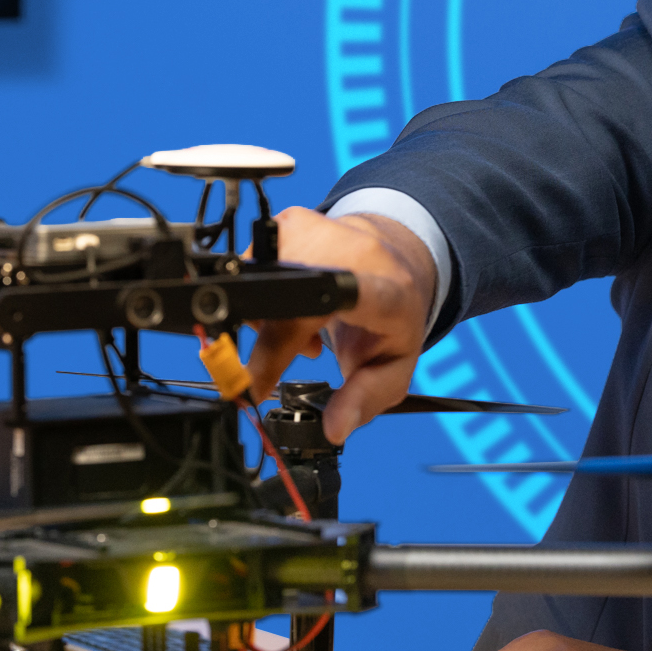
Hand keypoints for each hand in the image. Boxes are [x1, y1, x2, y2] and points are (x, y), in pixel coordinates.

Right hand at [246, 208, 436, 442]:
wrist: (398, 258)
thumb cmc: (396, 311)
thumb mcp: (397, 363)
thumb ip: (366, 399)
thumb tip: (333, 428)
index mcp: (383, 289)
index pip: (349, 295)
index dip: (317, 316)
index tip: (303, 348)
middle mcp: (349, 252)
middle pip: (283, 306)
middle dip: (271, 344)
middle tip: (290, 361)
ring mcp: (317, 230)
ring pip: (260, 288)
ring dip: (270, 320)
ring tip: (303, 328)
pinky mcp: (290, 221)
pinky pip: (254, 268)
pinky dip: (263, 296)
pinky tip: (292, 303)